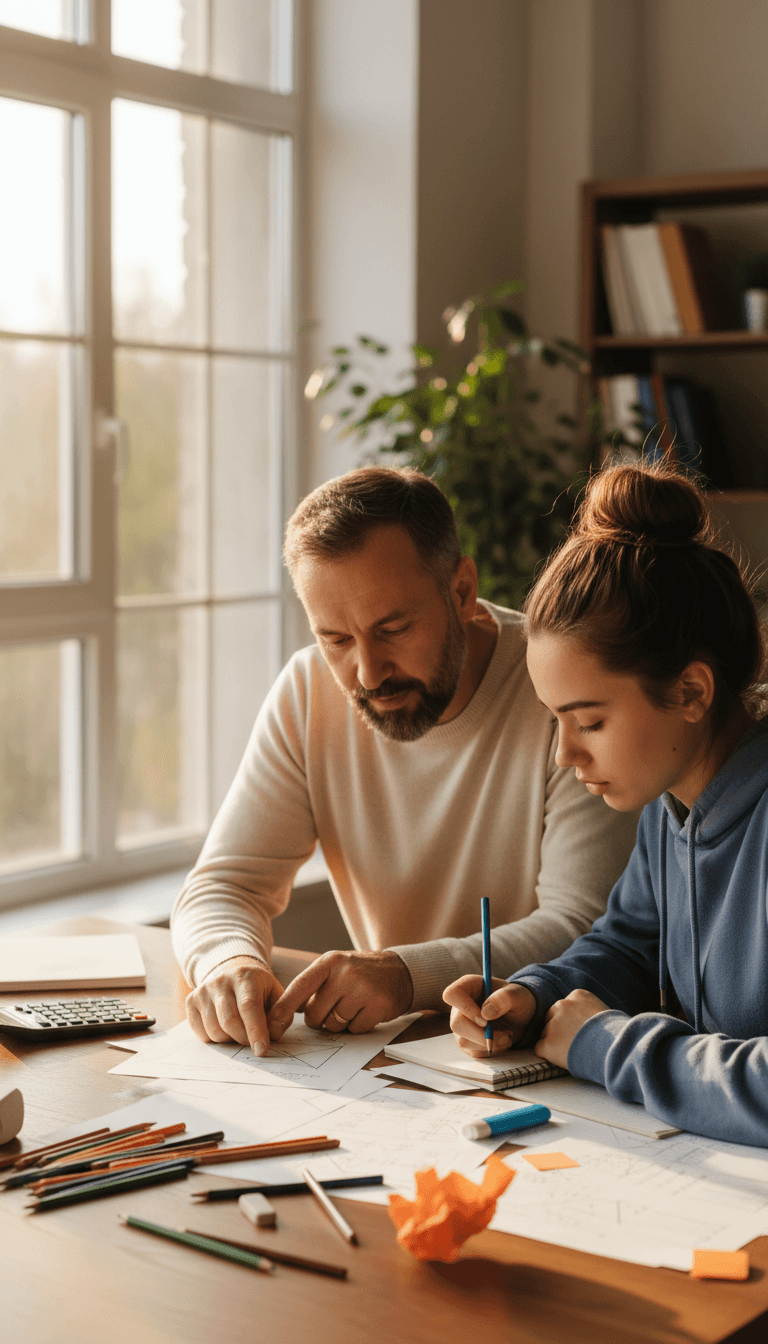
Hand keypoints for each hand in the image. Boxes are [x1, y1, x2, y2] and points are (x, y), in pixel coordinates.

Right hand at [186, 956, 284, 1057]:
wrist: (233, 975)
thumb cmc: (259, 991)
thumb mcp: (276, 997)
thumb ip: (281, 1016)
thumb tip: (271, 1036)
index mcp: (246, 976)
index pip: (249, 1006)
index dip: (256, 1030)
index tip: (261, 1051)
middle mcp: (221, 980)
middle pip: (229, 1021)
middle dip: (243, 1039)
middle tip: (252, 1041)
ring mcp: (203, 990)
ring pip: (214, 1030)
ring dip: (230, 1040)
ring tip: (239, 1031)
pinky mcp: (191, 1001)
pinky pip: (201, 1034)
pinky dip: (215, 1039)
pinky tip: (224, 1029)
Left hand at [268, 949, 413, 1036]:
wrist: (400, 971)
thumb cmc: (359, 973)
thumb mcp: (336, 968)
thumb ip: (312, 986)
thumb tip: (282, 1015)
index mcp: (330, 962)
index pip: (299, 986)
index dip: (284, 1007)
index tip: (272, 1023)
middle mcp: (345, 973)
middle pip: (315, 1014)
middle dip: (319, 1019)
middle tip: (332, 1009)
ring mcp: (363, 989)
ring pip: (334, 1024)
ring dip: (340, 1023)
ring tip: (353, 1006)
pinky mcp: (378, 1005)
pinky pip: (355, 1030)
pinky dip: (357, 1026)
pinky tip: (366, 1011)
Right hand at [443, 975, 537, 1056]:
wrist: (521, 1016)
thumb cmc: (517, 1000)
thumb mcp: (518, 995)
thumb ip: (504, 998)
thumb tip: (485, 1013)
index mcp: (468, 986)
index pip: (452, 995)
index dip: (465, 1008)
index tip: (485, 1021)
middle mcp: (460, 1006)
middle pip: (457, 1024)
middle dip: (481, 1035)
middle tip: (505, 1035)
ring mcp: (462, 1025)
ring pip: (464, 1041)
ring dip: (491, 1044)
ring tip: (508, 1035)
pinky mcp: (467, 1041)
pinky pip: (474, 1052)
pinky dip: (492, 1050)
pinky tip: (503, 1040)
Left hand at [534, 989, 608, 1068]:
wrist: (615, 1050)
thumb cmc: (616, 1035)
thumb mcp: (604, 1012)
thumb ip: (588, 1011)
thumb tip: (583, 1020)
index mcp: (577, 995)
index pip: (564, 1008)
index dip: (571, 1022)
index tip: (581, 1031)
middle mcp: (562, 1005)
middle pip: (551, 1018)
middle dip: (559, 1030)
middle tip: (574, 1043)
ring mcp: (552, 1024)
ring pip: (545, 1034)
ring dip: (555, 1043)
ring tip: (575, 1051)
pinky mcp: (547, 1043)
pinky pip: (540, 1049)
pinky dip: (549, 1056)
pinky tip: (565, 1058)